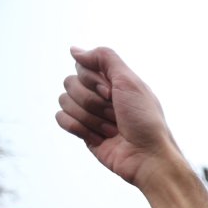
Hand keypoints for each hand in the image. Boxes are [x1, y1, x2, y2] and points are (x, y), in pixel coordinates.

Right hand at [56, 47, 181, 185]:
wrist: (146, 157)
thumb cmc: (144, 120)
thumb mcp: (130, 82)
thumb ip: (104, 59)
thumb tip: (75, 51)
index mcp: (112, 81)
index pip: (82, 67)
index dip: (93, 81)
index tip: (112, 94)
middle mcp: (99, 95)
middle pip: (70, 83)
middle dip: (92, 102)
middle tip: (115, 115)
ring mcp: (90, 113)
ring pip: (64, 101)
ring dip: (90, 118)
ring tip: (112, 130)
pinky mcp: (82, 131)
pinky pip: (61, 119)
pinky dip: (79, 128)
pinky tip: (98, 138)